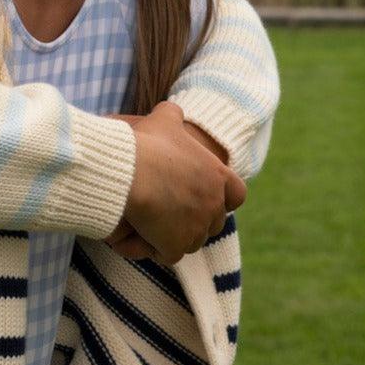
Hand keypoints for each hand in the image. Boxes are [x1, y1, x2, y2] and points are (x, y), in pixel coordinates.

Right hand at [124, 103, 245, 263]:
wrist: (127, 171)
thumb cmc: (145, 143)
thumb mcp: (162, 119)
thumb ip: (173, 115)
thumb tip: (171, 110)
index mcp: (217, 175)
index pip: (237, 194)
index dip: (222, 197)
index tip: (203, 195)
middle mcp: (213, 203)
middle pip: (213, 221)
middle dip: (195, 219)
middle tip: (169, 211)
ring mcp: (196, 227)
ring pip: (191, 240)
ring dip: (175, 235)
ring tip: (152, 224)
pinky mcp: (176, 245)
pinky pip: (169, 254)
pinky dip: (155, 248)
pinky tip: (139, 237)